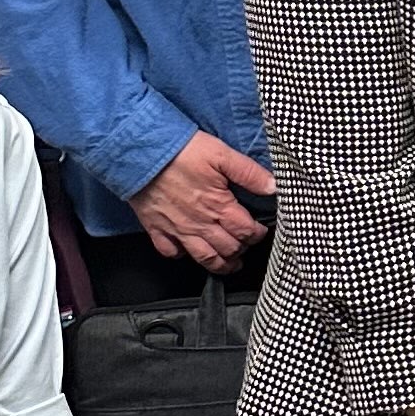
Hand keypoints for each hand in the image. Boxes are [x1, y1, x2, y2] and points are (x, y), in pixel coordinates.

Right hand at [130, 131, 274, 270]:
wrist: (140, 152)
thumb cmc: (181, 151)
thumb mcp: (222, 154)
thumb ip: (250, 173)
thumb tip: (274, 187)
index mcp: (219, 207)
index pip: (246, 231)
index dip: (258, 234)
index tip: (261, 231)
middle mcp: (200, 224)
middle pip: (228, 249)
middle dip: (241, 250)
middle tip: (246, 246)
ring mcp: (178, 230)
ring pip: (204, 258)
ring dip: (220, 264)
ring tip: (229, 263)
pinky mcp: (157, 229)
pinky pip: (171, 252)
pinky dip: (182, 255)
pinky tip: (188, 251)